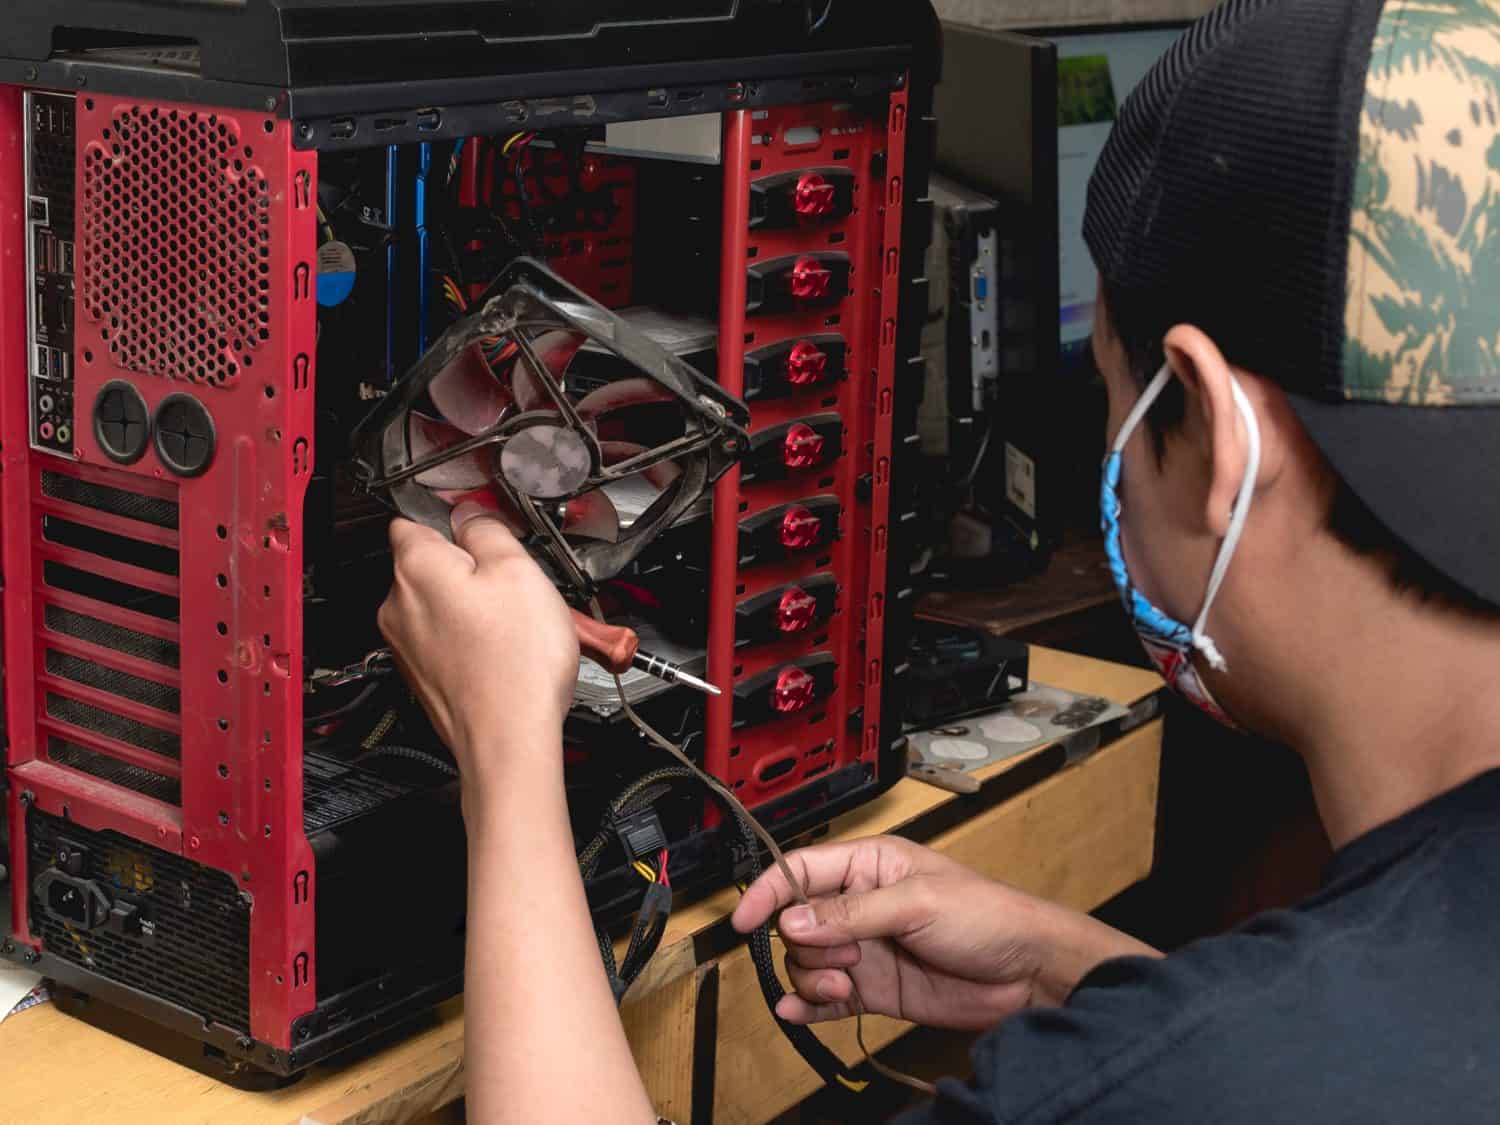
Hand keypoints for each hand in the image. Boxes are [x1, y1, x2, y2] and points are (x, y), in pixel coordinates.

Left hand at [378, 503, 579, 788]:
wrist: (509, 740)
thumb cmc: (514, 664)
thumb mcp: (518, 569)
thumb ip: (487, 528)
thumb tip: (471, 514)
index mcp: (416, 567)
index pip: (414, 519)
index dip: (454, 520)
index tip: (483, 529)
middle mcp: (398, 605)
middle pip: (431, 566)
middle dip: (471, 569)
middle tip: (515, 585)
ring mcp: (406, 645)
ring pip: (442, 606)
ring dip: (475, 607)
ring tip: (516, 625)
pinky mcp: (423, 676)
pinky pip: (447, 641)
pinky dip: (474, 641)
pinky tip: (505, 654)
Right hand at [731, 837, 1158, 1030]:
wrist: (1027, 973)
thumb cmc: (986, 917)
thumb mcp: (918, 902)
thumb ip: (851, 913)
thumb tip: (793, 920)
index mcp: (870, 865)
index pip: (800, 870)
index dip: (768, 892)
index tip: (744, 921)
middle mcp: (860, 905)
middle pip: (797, 923)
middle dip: (806, 945)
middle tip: (843, 956)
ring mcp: (866, 949)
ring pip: (807, 963)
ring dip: (813, 979)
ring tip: (845, 985)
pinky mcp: (874, 989)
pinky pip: (825, 998)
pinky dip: (808, 1007)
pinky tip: (798, 1014)